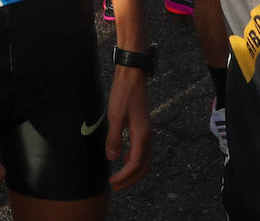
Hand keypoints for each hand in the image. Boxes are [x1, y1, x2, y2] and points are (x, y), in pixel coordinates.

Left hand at [106, 65, 151, 190]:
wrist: (132, 74)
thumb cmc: (123, 93)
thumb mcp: (115, 116)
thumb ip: (114, 138)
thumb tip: (112, 158)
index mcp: (141, 135)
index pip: (135, 165)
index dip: (124, 177)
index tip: (112, 183)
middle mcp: (147, 135)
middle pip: (143, 166)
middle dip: (130, 179)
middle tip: (115, 186)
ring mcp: (146, 130)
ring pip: (143, 158)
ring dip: (131, 170)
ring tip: (118, 176)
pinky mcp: (142, 125)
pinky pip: (141, 148)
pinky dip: (133, 158)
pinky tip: (123, 157)